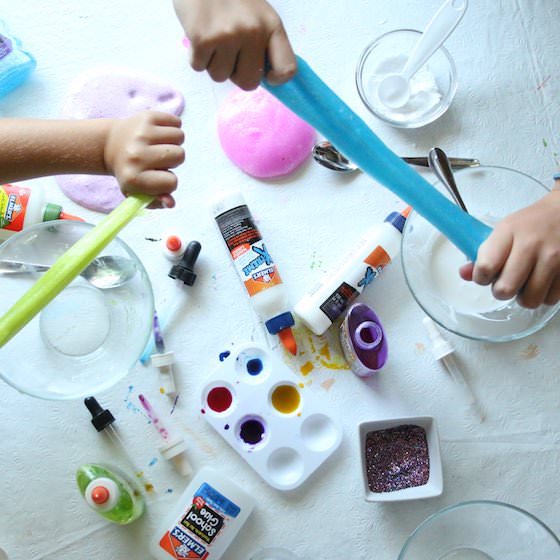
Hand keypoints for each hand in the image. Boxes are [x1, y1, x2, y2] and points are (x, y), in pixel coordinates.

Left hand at [104, 111, 184, 208]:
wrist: (109, 145)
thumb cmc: (130, 171)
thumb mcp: (138, 192)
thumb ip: (156, 201)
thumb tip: (171, 203)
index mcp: (134, 178)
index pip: (172, 182)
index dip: (169, 181)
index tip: (159, 177)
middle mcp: (137, 155)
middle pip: (179, 156)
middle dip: (173, 159)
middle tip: (158, 159)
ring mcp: (141, 134)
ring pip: (179, 137)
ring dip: (173, 142)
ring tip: (159, 146)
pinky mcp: (145, 117)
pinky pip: (176, 122)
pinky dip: (172, 127)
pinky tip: (159, 134)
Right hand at [174, 0, 296, 89]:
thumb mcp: (256, 14)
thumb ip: (263, 42)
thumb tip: (262, 76)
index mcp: (272, 25)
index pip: (286, 69)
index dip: (276, 79)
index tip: (266, 75)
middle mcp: (253, 31)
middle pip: (249, 83)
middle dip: (236, 74)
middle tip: (229, 53)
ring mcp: (228, 36)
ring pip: (220, 76)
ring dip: (214, 63)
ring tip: (212, 38)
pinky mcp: (202, 39)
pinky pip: (199, 67)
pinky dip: (196, 56)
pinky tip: (199, 35)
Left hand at [459, 185, 559, 307]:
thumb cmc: (530, 223)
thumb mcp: (503, 231)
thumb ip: (481, 254)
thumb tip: (464, 274)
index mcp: (508, 231)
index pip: (485, 267)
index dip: (481, 277)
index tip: (485, 275)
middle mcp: (531, 245)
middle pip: (505, 289)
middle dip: (501, 291)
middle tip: (506, 281)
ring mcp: (554, 258)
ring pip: (529, 300)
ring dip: (524, 296)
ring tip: (526, 282)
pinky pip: (550, 299)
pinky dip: (544, 295)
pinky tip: (543, 281)